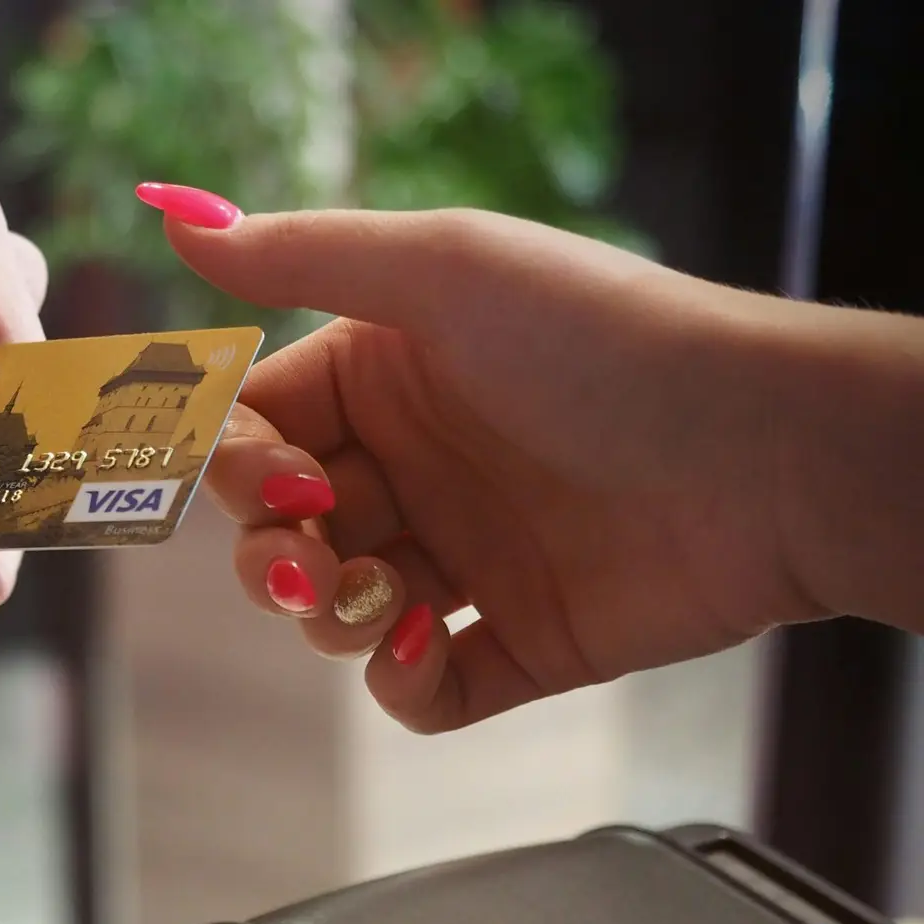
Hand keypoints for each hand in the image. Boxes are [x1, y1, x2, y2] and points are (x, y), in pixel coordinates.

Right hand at [151, 197, 875, 731]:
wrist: (765, 456)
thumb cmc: (606, 343)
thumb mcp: (446, 269)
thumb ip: (302, 254)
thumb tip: (174, 217)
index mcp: (389, 377)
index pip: (259, 428)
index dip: (235, 462)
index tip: (264, 476)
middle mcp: (418, 468)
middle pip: (280, 530)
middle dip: (269, 553)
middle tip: (304, 556)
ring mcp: (467, 561)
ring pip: (333, 612)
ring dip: (327, 614)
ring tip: (380, 595)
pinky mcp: (517, 644)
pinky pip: (418, 690)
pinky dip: (397, 681)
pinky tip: (421, 644)